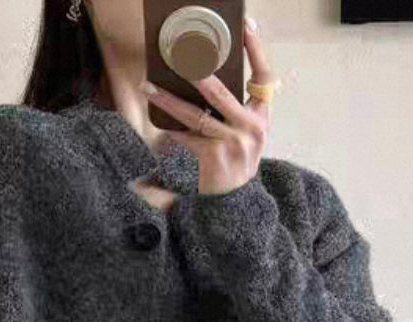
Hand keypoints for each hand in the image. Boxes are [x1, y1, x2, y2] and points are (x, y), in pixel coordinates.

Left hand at [139, 15, 275, 197]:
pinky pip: (184, 138)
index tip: (246, 25)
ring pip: (194, 115)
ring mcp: (230, 144)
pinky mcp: (211, 158)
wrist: (236, 204)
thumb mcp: (249, 134)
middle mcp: (250, 129)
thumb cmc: (237, 160)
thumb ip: (239, 108)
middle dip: (195, 72)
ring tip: (148, 87)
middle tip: (179, 55)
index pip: (264, 77)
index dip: (256, 50)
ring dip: (167, 101)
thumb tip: (210, 73)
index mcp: (261, 118)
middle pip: (219, 92)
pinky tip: (157, 128)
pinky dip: (170, 133)